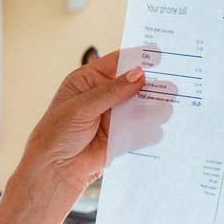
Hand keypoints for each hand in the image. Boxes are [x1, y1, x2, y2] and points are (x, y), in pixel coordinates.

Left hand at [20, 49, 171, 196]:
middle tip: (169, 87)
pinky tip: (156, 129)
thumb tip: (138, 74)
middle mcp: (105, 96)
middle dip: (151, 85)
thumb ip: (111, 92)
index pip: (117, 62)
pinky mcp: (122, 137)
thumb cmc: (56, 133)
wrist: (54, 169)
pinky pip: (142, 130)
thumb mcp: (80, 107)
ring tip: (165, 108)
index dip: (137, 57)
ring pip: (141, 107)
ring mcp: (115, 116)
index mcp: (89, 80)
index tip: (157, 55)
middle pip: (134, 84)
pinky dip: (151, 129)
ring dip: (154, 107)